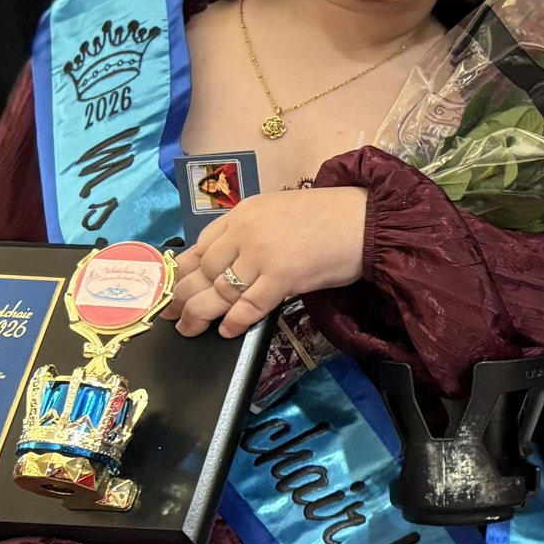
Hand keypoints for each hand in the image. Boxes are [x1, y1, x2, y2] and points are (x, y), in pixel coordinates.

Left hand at [169, 187, 369, 337]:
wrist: (369, 219)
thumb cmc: (331, 217)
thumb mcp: (280, 213)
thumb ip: (253, 232)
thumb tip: (233, 262)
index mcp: (244, 213)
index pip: (201, 245)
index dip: (183, 271)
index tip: (173, 286)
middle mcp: (246, 232)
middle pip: (204, 270)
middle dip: (185, 296)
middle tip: (173, 315)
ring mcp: (263, 255)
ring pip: (220, 290)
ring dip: (200, 313)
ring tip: (190, 329)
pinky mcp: (283, 276)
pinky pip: (249, 304)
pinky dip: (235, 320)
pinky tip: (226, 330)